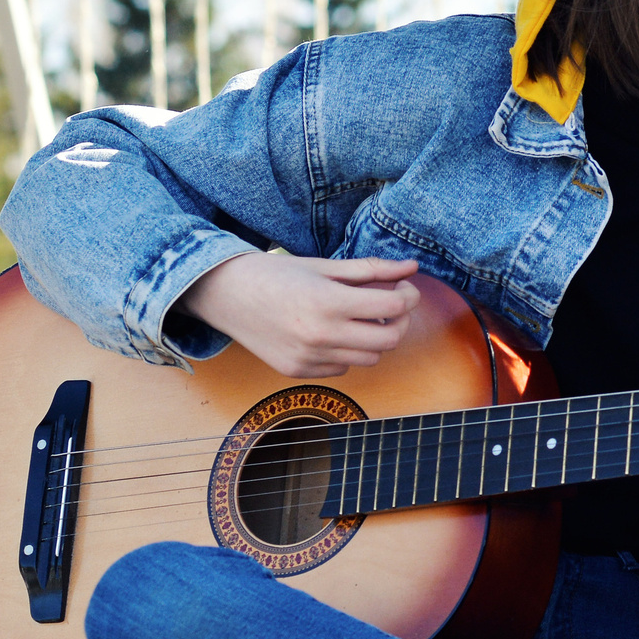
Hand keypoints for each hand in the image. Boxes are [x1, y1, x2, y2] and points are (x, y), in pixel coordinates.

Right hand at [178, 252, 423, 377]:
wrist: (227, 295)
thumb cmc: (276, 274)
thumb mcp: (325, 266)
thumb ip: (372, 269)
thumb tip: (412, 267)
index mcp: (329, 302)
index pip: (392, 308)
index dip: (408, 296)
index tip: (405, 288)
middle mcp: (321, 335)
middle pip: (389, 340)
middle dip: (400, 321)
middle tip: (392, 305)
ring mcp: (309, 358)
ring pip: (369, 358)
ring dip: (375, 339)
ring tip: (363, 318)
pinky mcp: (297, 371)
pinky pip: (342, 368)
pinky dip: (348, 352)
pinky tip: (335, 332)